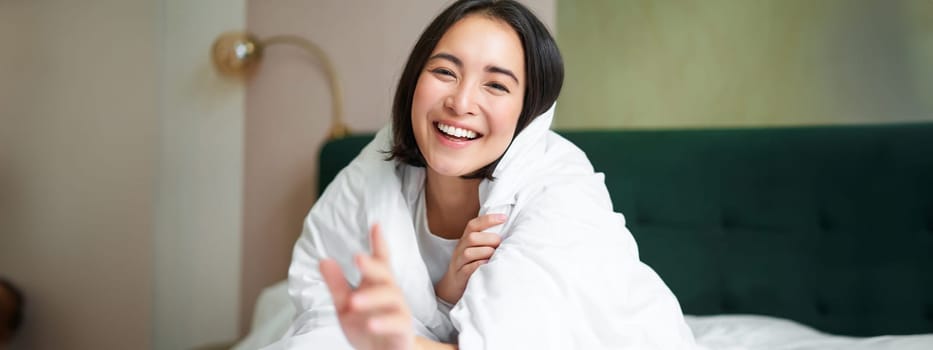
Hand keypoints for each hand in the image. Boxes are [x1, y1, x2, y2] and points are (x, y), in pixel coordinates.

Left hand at [320, 224, 414, 349]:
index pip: (380, 259)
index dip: (379, 242)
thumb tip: (323, 260)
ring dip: (372, 298)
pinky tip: (371, 324)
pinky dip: (384, 323)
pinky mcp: (402, 330)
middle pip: (385, 274)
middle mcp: (391, 293)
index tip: (376, 224)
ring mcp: (399, 311)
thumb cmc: (366, 323)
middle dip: (372, 265)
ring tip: (353, 301)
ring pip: (391, 298)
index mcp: (376, 284)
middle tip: (358, 258)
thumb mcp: (345, 304)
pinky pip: (397, 323)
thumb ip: (336, 284)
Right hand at [434, 214, 504, 303]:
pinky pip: (468, 269)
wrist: (452, 286)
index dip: (488, 219)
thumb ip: (487, 241)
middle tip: (500, 244)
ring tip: (495, 255)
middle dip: (489, 238)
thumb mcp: (476, 250)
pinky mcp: (459, 276)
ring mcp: (458, 262)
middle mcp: (460, 249)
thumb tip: (509, 233)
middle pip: (472, 237)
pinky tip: (488, 265)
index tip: (504, 218)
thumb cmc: (470, 265)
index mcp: (465, 240)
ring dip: (485, 252)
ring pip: (468, 253)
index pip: (473, 225)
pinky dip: (480, 266)